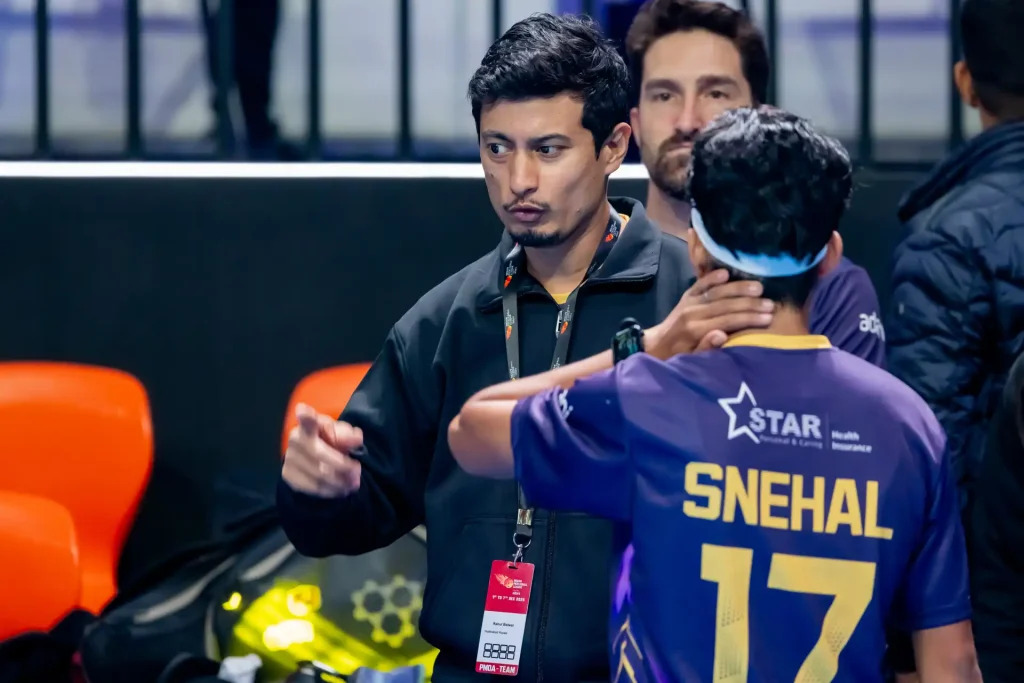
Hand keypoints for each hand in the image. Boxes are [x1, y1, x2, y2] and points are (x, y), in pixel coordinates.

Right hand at [282, 403, 362, 497]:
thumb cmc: (329, 441)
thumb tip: (356, 439)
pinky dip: (330, 491)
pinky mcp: (288, 475)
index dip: (305, 415)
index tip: (303, 410)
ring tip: (353, 483)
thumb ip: (348, 435)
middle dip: (342, 466)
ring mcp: (289, 458)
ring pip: (318, 474)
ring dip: (339, 482)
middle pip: (320, 455)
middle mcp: (295, 439)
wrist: (311, 458)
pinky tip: (340, 490)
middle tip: (357, 472)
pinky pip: (312, 487)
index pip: (307, 419)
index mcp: (309, 424)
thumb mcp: (341, 434)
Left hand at [645, 269, 774, 359]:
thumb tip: (721, 335)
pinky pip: (701, 283)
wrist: (656, 345)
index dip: (749, 318)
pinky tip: (727, 272)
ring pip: (717, 291)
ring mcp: (689, 301)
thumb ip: (706, 348)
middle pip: (726, 304)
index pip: (727, 320)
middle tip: (771, 303)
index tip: (769, 317)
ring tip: (760, 287)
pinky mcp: (687, 295)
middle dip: (750, 303)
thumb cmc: (678, 356)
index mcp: (694, 329)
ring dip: (739, 288)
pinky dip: (712, 277)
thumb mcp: (691, 359)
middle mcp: (692, 312)